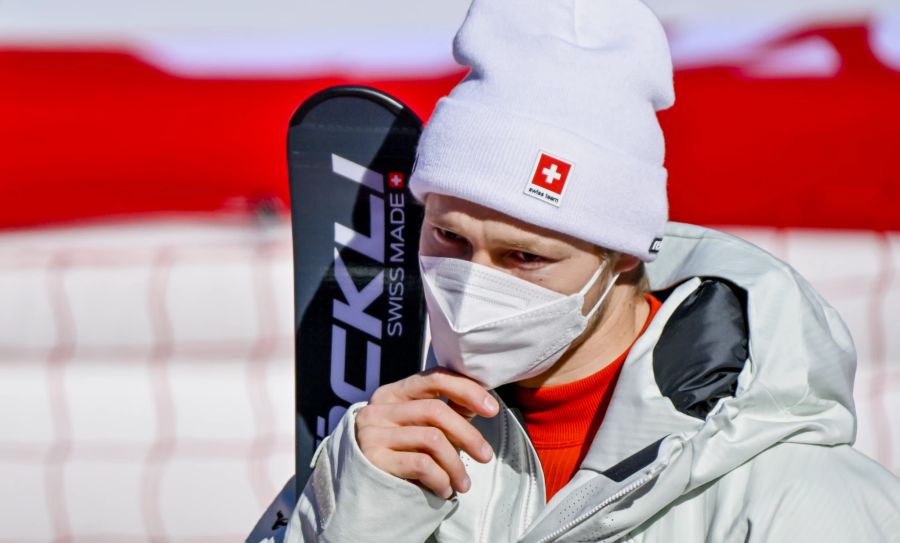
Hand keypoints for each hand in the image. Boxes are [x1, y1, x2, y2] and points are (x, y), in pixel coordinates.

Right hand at [355, 368, 499, 498]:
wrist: (360, 493)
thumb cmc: (397, 456)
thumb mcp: (418, 428)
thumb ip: (445, 410)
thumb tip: (482, 400)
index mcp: (393, 393)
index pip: (434, 378)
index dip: (467, 390)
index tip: (492, 408)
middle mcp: (379, 408)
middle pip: (436, 410)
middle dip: (468, 434)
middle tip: (486, 456)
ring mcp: (373, 433)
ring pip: (432, 439)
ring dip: (456, 465)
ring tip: (463, 484)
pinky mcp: (373, 460)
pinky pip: (421, 464)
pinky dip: (441, 479)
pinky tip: (444, 490)